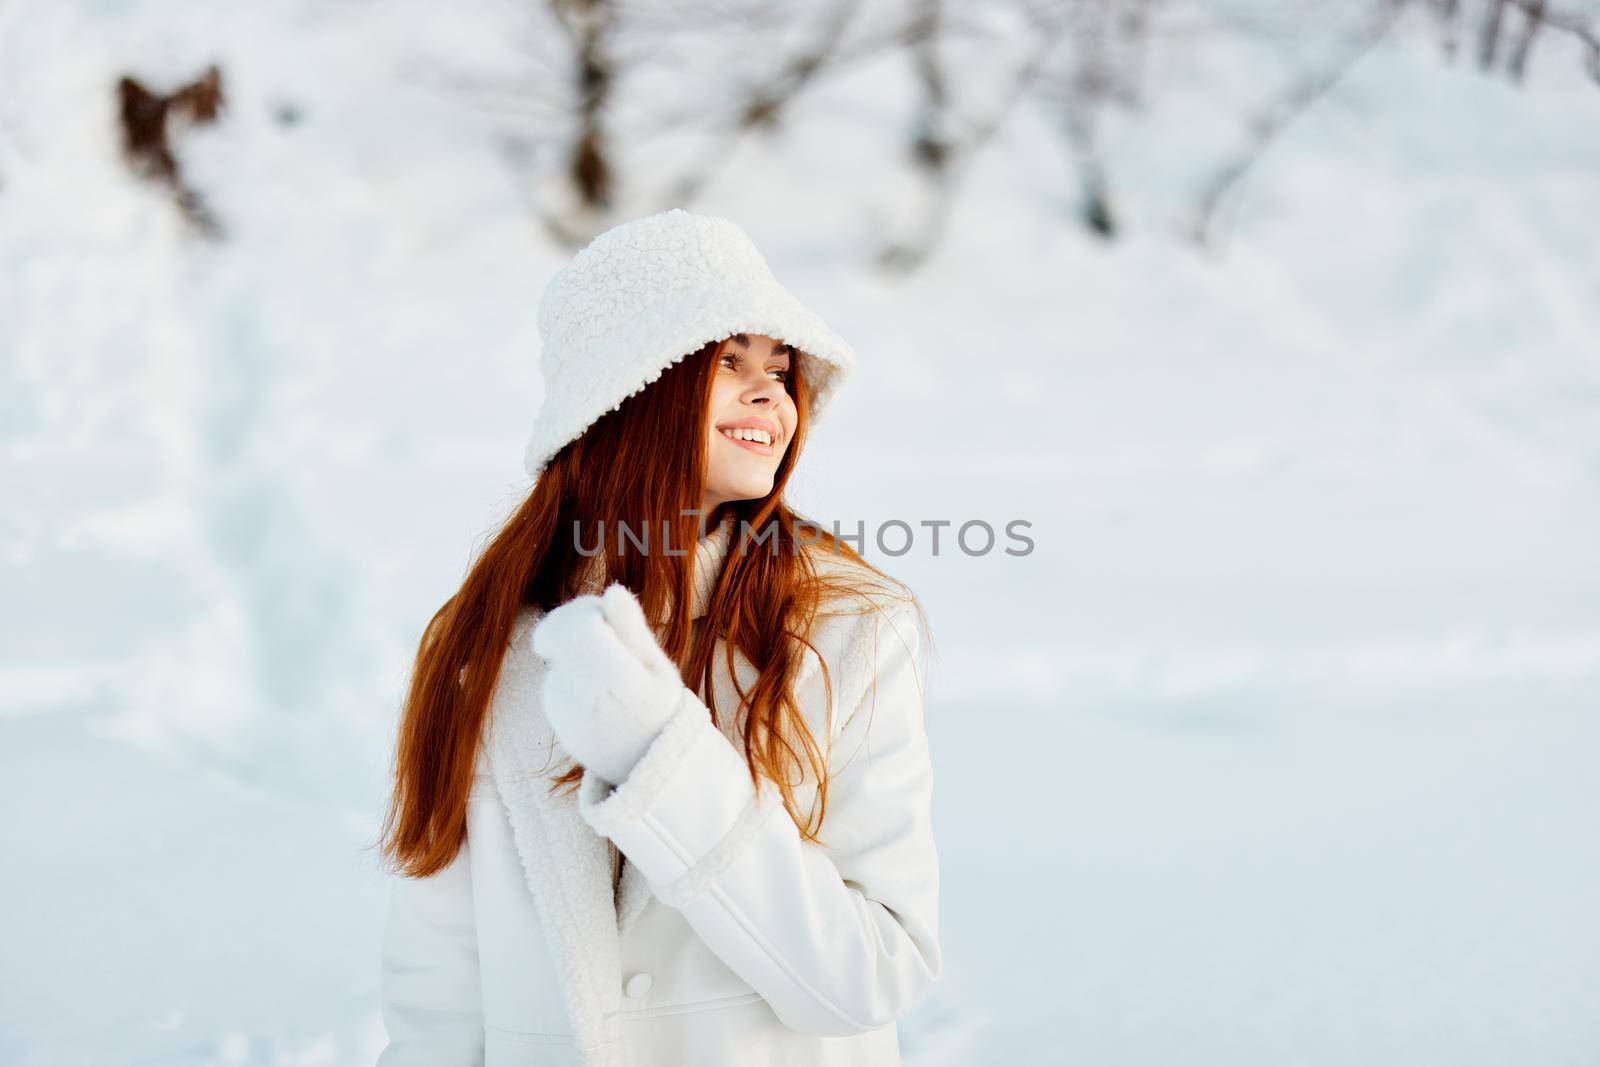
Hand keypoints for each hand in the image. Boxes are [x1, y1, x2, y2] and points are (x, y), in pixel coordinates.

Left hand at [529, 581, 695, 784]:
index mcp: (613, 679)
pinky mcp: (553, 711)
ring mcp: (561, 706)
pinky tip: (601, 688)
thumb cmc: (660, 710)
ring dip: (576, 646)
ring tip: (613, 669)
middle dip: (574, 620)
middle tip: (605, 630)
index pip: (578, 621)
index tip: (610, 615)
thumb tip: (613, 591)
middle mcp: (579, 693)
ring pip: (556, 651)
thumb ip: (631, 630)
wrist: (647, 766)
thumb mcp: (658, 669)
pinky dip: (573, 668)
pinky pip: (556, 671)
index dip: (590, 608)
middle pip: (555, 631)